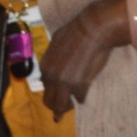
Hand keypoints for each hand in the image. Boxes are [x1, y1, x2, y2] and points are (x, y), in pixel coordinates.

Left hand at [40, 0, 129, 121]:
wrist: (91, 30)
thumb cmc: (75, 32)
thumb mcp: (56, 44)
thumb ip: (53, 59)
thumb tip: (54, 66)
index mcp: (45, 67)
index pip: (44, 86)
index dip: (52, 91)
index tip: (58, 93)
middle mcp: (51, 77)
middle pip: (49, 101)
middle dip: (56, 106)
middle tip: (65, 106)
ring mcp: (65, 83)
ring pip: (61, 106)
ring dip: (67, 107)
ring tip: (73, 104)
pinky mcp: (80, 86)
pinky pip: (80, 98)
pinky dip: (83, 97)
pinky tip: (86, 93)